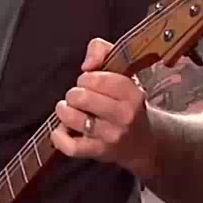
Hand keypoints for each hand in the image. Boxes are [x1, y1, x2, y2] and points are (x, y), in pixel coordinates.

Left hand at [51, 37, 158, 177]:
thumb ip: (102, 50)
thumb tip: (87, 64)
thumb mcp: (122, 69)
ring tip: (68, 110)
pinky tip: (60, 130)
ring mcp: (113, 136)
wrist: (144, 142)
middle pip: (81, 97)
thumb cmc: (125, 101)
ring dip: (64, 112)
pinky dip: (59, 137)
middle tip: (77, 98)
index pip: (96, 79)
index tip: (88, 82)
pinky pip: (72, 147)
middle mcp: (125, 115)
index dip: (85, 78)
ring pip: (74, 119)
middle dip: (73, 94)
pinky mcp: (100, 152)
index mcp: (132, 93)